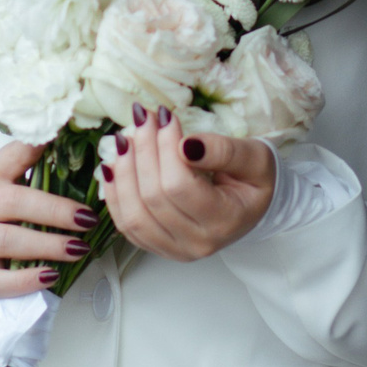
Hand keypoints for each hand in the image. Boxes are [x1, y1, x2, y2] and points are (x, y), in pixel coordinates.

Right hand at [0, 139, 96, 306]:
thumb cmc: (8, 219)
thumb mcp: (20, 189)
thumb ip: (45, 173)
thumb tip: (88, 158)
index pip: (14, 155)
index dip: (38, 148)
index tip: (67, 139)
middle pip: (12, 201)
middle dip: (54, 210)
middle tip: (87, 219)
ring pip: (5, 239)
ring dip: (46, 245)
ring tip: (78, 249)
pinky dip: (26, 279)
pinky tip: (51, 276)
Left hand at [99, 104, 276, 261]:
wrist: (251, 206)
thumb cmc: (253, 180)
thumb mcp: (253, 158)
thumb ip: (224, 151)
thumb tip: (186, 144)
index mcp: (224, 221)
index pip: (180, 187)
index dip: (165, 148)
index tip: (165, 117)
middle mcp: (196, 243)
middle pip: (153, 197)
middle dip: (143, 151)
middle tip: (144, 118)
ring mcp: (173, 249)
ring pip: (133, 214)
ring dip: (123, 172)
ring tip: (124, 138)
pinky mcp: (155, 246)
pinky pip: (125, 224)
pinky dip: (115, 193)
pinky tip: (113, 165)